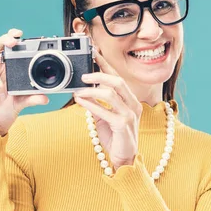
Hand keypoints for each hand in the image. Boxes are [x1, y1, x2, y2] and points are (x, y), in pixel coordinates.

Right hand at [0, 28, 48, 135]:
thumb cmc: (6, 111)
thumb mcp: (21, 104)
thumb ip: (32, 99)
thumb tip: (46, 98)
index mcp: (8, 72)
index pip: (9, 50)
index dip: (12, 39)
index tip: (20, 34)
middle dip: (4, 40)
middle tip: (12, 41)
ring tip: (1, 95)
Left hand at [73, 47, 142, 169]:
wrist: (124, 158)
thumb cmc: (115, 136)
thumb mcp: (104, 116)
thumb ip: (97, 103)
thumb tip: (83, 91)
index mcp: (129, 99)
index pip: (117, 77)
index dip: (105, 64)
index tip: (94, 53)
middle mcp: (132, 104)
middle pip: (118, 81)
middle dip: (100, 74)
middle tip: (83, 75)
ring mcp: (130, 115)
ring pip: (112, 94)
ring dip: (92, 90)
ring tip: (78, 90)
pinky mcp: (123, 125)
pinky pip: (106, 111)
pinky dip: (91, 104)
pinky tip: (80, 101)